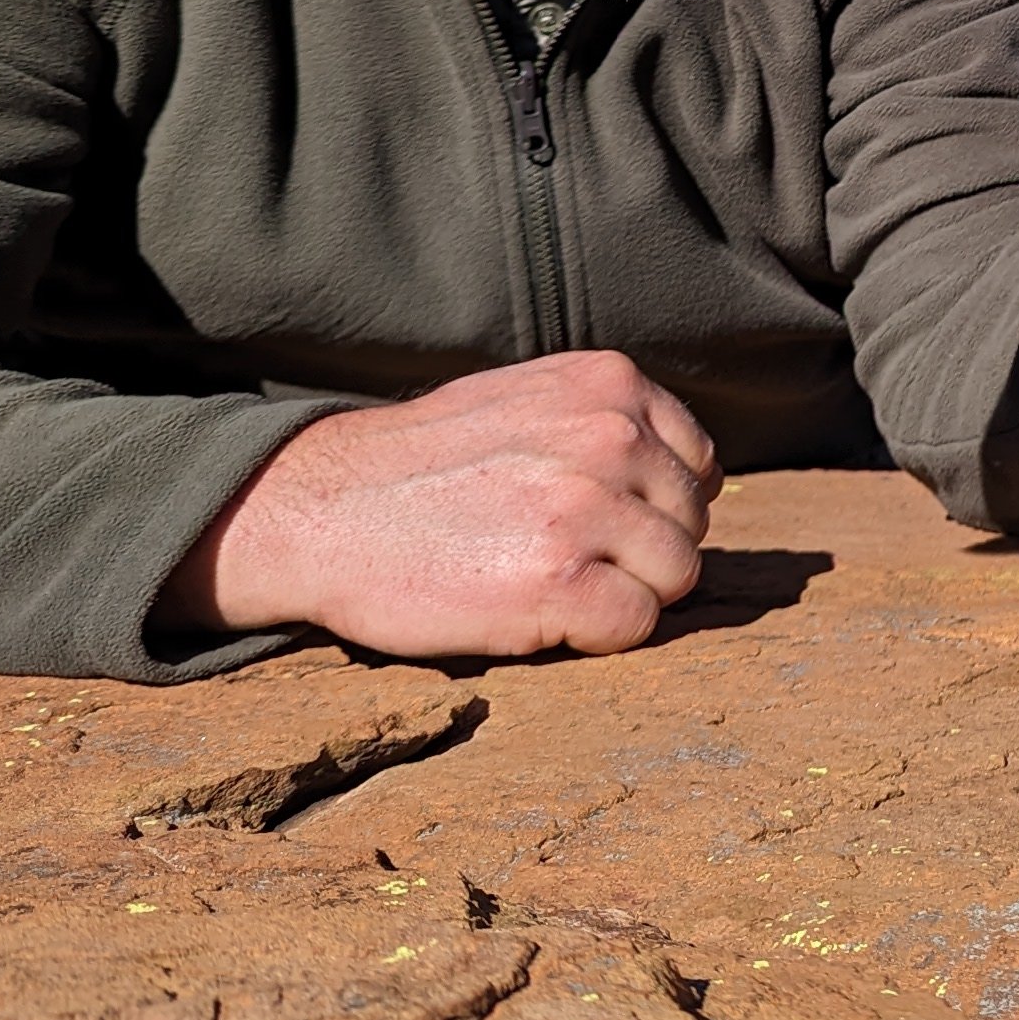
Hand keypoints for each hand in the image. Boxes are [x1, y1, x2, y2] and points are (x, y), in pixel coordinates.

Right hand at [158, 350, 722, 657]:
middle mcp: (611, 435)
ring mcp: (588, 507)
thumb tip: (693, 472)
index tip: (598, 524)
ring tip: (544, 584)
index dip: (654, 509)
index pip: (698, 465)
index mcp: (610, 382)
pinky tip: (535, 617)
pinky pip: (636, 626)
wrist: (320, 510)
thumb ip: (607, 422)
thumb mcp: (528, 402)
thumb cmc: (422, 465)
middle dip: (642, 555)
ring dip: (622, 597)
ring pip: (676, 578)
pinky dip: (596, 637)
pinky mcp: (560, 581)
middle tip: (560, 559)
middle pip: (693, 526)